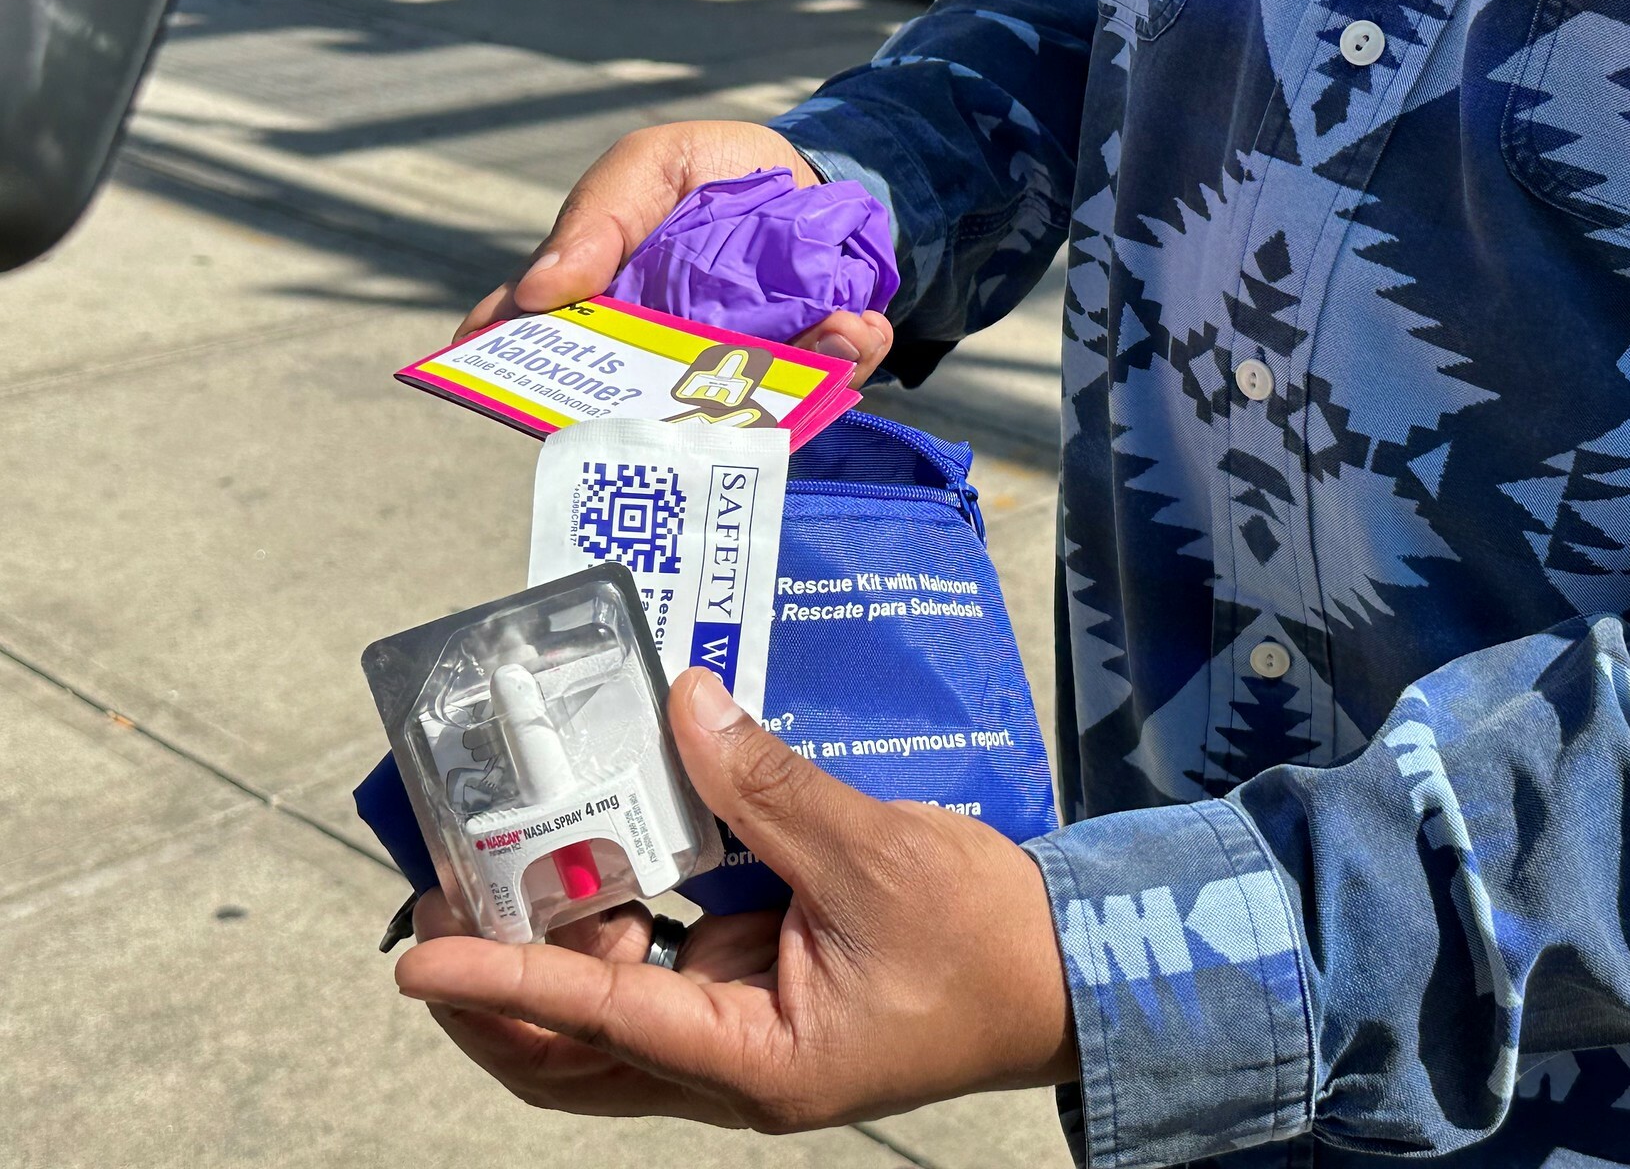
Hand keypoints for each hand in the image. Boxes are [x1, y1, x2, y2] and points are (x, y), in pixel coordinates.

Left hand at [394, 671, 1079, 1127]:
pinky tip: (615, 853)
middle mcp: (730, 1069)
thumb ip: (769, 786)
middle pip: (570, 1053)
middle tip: (442, 904)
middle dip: (496, 987)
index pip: (598, 1020)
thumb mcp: (875, 851)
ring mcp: (741, 1039)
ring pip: (607, 1018)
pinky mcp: (759, 1000)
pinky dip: (626, 919)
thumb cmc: (984, 937)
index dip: (502, 983)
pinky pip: (663, 972)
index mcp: (755, 1063)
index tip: (416, 961)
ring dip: (558, 947)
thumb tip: (687, 706)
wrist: (1066, 974)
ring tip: (528, 860)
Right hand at [458, 120, 892, 384]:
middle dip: (681, 413)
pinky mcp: (807, 375)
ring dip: (786, 385)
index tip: (534, 409)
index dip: (533, 397)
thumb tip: (532, 293)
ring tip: (829, 332)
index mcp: (611, 315)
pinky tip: (856, 326)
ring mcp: (741, 376)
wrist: (815, 171)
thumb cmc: (713, 170)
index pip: (555, 369)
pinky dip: (845, 357)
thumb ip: (598, 219)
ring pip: (747, 415)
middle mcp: (671, 363)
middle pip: (653, 417)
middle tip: (711, 383)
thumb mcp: (648, 165)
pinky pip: (824, 388)